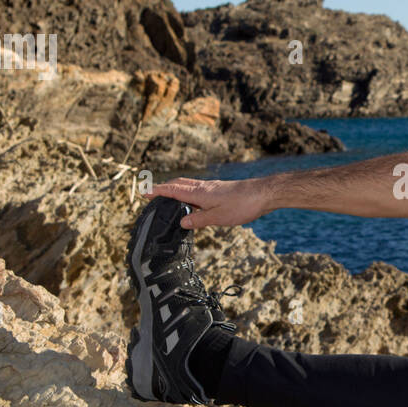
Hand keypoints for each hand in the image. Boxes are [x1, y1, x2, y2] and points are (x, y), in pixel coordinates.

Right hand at [145, 177, 271, 228]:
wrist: (263, 194)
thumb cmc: (242, 205)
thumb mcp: (218, 217)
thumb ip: (198, 220)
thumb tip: (181, 222)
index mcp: (199, 193)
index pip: (173, 191)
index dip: (158, 192)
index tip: (144, 193)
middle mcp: (204, 187)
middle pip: (179, 184)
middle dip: (164, 188)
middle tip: (152, 193)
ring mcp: (212, 187)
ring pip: (189, 185)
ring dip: (176, 188)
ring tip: (168, 195)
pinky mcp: (220, 189)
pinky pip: (198, 188)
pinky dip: (189, 191)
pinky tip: (194, 200)